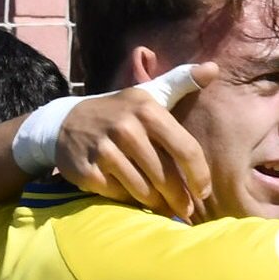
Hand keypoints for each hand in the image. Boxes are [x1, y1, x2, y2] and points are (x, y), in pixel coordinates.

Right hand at [57, 70, 216, 220]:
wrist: (65, 123)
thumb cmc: (121, 113)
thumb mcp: (150, 93)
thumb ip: (181, 82)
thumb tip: (213, 68)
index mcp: (148, 110)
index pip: (186, 150)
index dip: (199, 176)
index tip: (203, 192)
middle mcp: (126, 129)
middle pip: (166, 176)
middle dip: (180, 198)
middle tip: (186, 211)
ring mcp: (104, 150)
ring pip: (144, 191)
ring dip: (158, 204)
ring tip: (166, 209)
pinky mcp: (87, 171)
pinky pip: (120, 196)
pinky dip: (131, 202)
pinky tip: (136, 201)